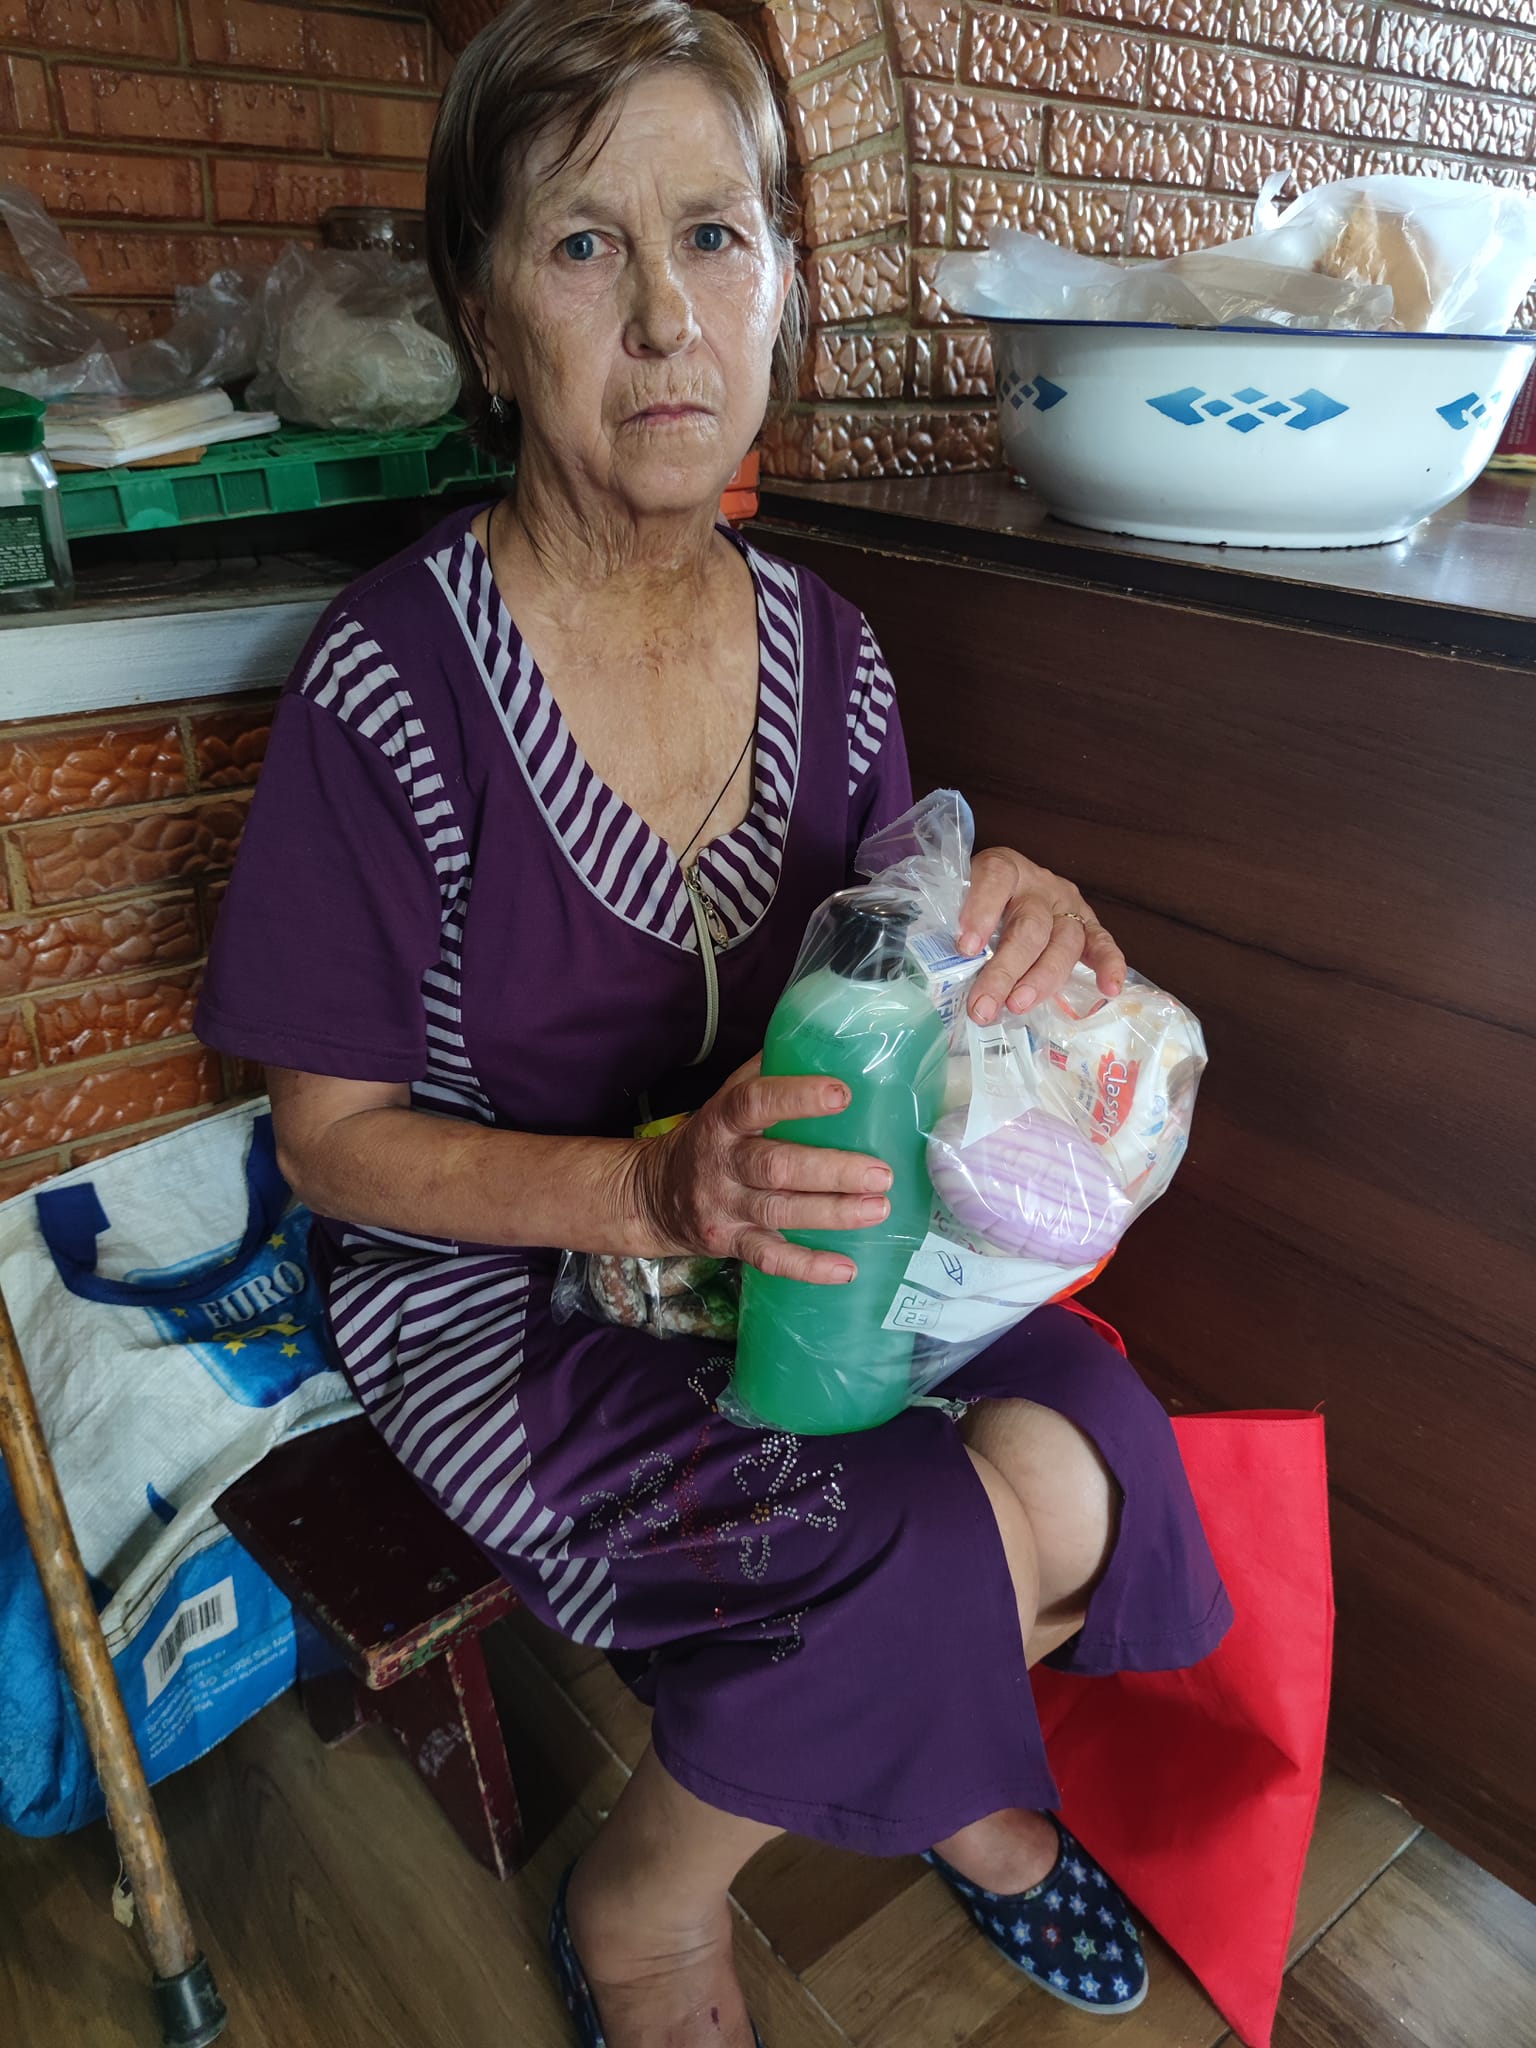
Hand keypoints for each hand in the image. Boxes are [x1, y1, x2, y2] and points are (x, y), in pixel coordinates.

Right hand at [629, 1057, 892, 1284]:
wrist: (652, 1195)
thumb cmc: (709, 1138)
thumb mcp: (725, 1099)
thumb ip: (766, 1075)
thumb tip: (821, 1040)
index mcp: (724, 1119)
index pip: (756, 1102)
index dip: (797, 1098)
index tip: (842, 1095)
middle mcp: (722, 1163)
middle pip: (776, 1166)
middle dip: (831, 1170)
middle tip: (881, 1172)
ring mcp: (725, 1207)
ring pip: (779, 1212)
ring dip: (832, 1213)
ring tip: (879, 1209)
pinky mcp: (730, 1243)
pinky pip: (769, 1259)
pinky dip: (807, 1267)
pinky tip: (846, 1268)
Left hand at [957, 847, 1126, 1024]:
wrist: (1013, 886)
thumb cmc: (976, 902)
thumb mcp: (955, 899)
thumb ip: (943, 920)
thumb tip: (925, 962)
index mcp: (1003, 868)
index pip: (995, 878)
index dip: (981, 910)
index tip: (965, 947)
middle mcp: (1039, 885)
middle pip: (1029, 925)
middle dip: (1005, 969)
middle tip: (984, 1005)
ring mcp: (1068, 905)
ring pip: (1063, 942)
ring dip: (1042, 979)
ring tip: (1018, 1006)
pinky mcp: (1088, 925)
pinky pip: (1103, 943)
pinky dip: (1109, 965)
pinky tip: (1108, 990)